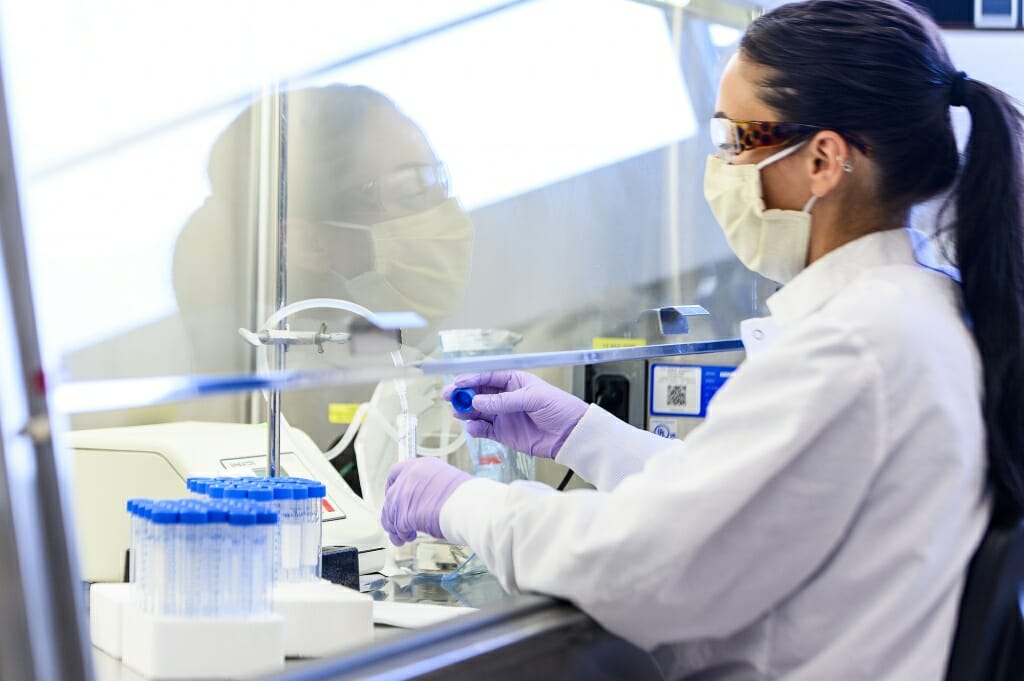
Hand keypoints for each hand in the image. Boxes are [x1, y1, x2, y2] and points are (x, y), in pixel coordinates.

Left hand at [381, 457, 471, 545]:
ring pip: (390, 513)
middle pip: (391, 496)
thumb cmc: (467, 498)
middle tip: (399, 523)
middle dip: (393, 512)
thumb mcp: (446, 484)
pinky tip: (408, 538)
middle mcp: (410, 476)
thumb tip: (423, 502)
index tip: (394, 497)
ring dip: (396, 527)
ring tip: (405, 536)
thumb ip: (429, 489)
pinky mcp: (404, 513)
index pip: (396, 472)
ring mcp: (405, 494)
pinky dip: (400, 535)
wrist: (471, 506)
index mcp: (422, 465)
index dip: (392, 487)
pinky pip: (396, 527)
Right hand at [442, 370, 587, 458]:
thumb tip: (477, 400)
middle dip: (462, 394)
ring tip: (459, 412)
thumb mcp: (533, 399)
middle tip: (448, 396)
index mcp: (514, 382)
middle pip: (478, 393)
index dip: (472, 379)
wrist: (571, 435)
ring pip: (477, 411)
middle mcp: (505, 397)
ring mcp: (503, 416)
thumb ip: (504, 401)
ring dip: (466, 411)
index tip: (458, 383)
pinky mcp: (503, 434)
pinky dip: (475, 428)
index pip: (488, 377)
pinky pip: (484, 429)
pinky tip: (473, 427)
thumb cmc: (559, 408)